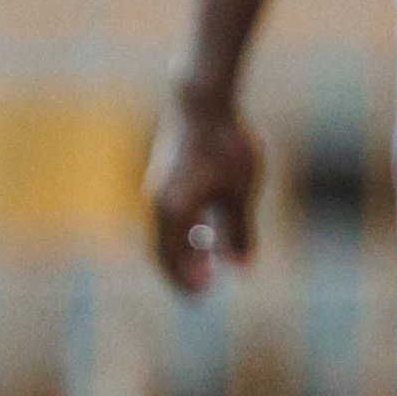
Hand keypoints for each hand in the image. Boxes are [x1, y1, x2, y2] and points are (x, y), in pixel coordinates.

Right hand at [144, 86, 264, 294]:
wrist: (201, 100)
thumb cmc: (225, 145)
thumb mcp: (239, 192)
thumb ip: (240, 231)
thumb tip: (240, 267)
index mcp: (174, 212)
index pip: (173, 260)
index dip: (186, 280)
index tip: (202, 295)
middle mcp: (157, 203)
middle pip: (163, 250)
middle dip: (181, 270)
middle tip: (202, 287)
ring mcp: (156, 187)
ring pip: (164, 230)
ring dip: (182, 249)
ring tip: (206, 258)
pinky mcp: (162, 173)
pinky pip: (167, 212)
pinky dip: (181, 229)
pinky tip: (203, 227)